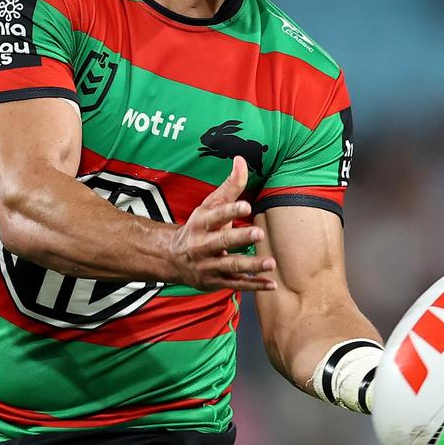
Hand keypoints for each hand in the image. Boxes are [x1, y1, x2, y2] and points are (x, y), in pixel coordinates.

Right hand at [168, 156, 275, 291]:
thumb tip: (241, 159)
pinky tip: (272, 284)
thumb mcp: (209, 205)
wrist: (172, 258)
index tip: (246, 205)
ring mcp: (209, 265)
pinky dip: (254, 285)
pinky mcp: (216, 282)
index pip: (216, 215)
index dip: (230, 211)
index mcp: (201, 223)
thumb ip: (230, 186)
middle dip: (240, 238)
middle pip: (221, 242)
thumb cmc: (198, 227)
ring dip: (251, 265)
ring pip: (230, 266)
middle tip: (258, 233)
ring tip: (270, 262)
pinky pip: (237, 285)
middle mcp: (202, 245)